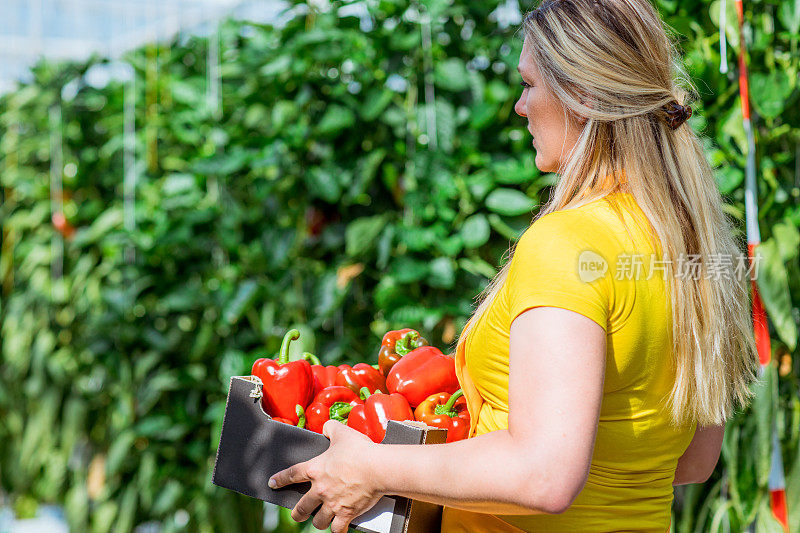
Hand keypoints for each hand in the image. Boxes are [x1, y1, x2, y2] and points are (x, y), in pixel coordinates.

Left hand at [268, 419, 383, 532]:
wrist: (377, 468)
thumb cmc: (360, 450)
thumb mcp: (342, 432)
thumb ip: (330, 428)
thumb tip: (326, 427)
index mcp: (315, 470)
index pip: (291, 475)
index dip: (279, 480)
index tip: (272, 483)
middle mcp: (320, 490)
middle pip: (301, 508)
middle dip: (297, 513)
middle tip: (297, 515)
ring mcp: (332, 504)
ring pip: (318, 521)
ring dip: (318, 521)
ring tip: (320, 520)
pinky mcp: (347, 513)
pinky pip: (338, 529)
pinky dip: (338, 529)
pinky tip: (338, 529)